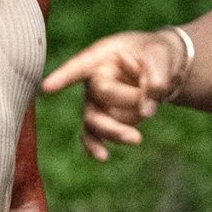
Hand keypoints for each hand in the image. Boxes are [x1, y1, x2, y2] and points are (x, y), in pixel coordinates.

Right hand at [41, 30, 183, 159]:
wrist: (163, 68)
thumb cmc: (157, 54)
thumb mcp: (162, 55)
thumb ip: (157, 77)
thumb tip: (146, 110)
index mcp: (103, 55)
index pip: (80, 65)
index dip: (64, 76)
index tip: (47, 88)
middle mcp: (94, 78)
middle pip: (99, 94)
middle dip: (128, 99)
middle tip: (153, 99)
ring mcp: (97, 100)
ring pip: (94, 120)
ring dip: (114, 131)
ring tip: (137, 139)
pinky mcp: (105, 119)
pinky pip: (94, 135)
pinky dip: (96, 146)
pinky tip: (103, 156)